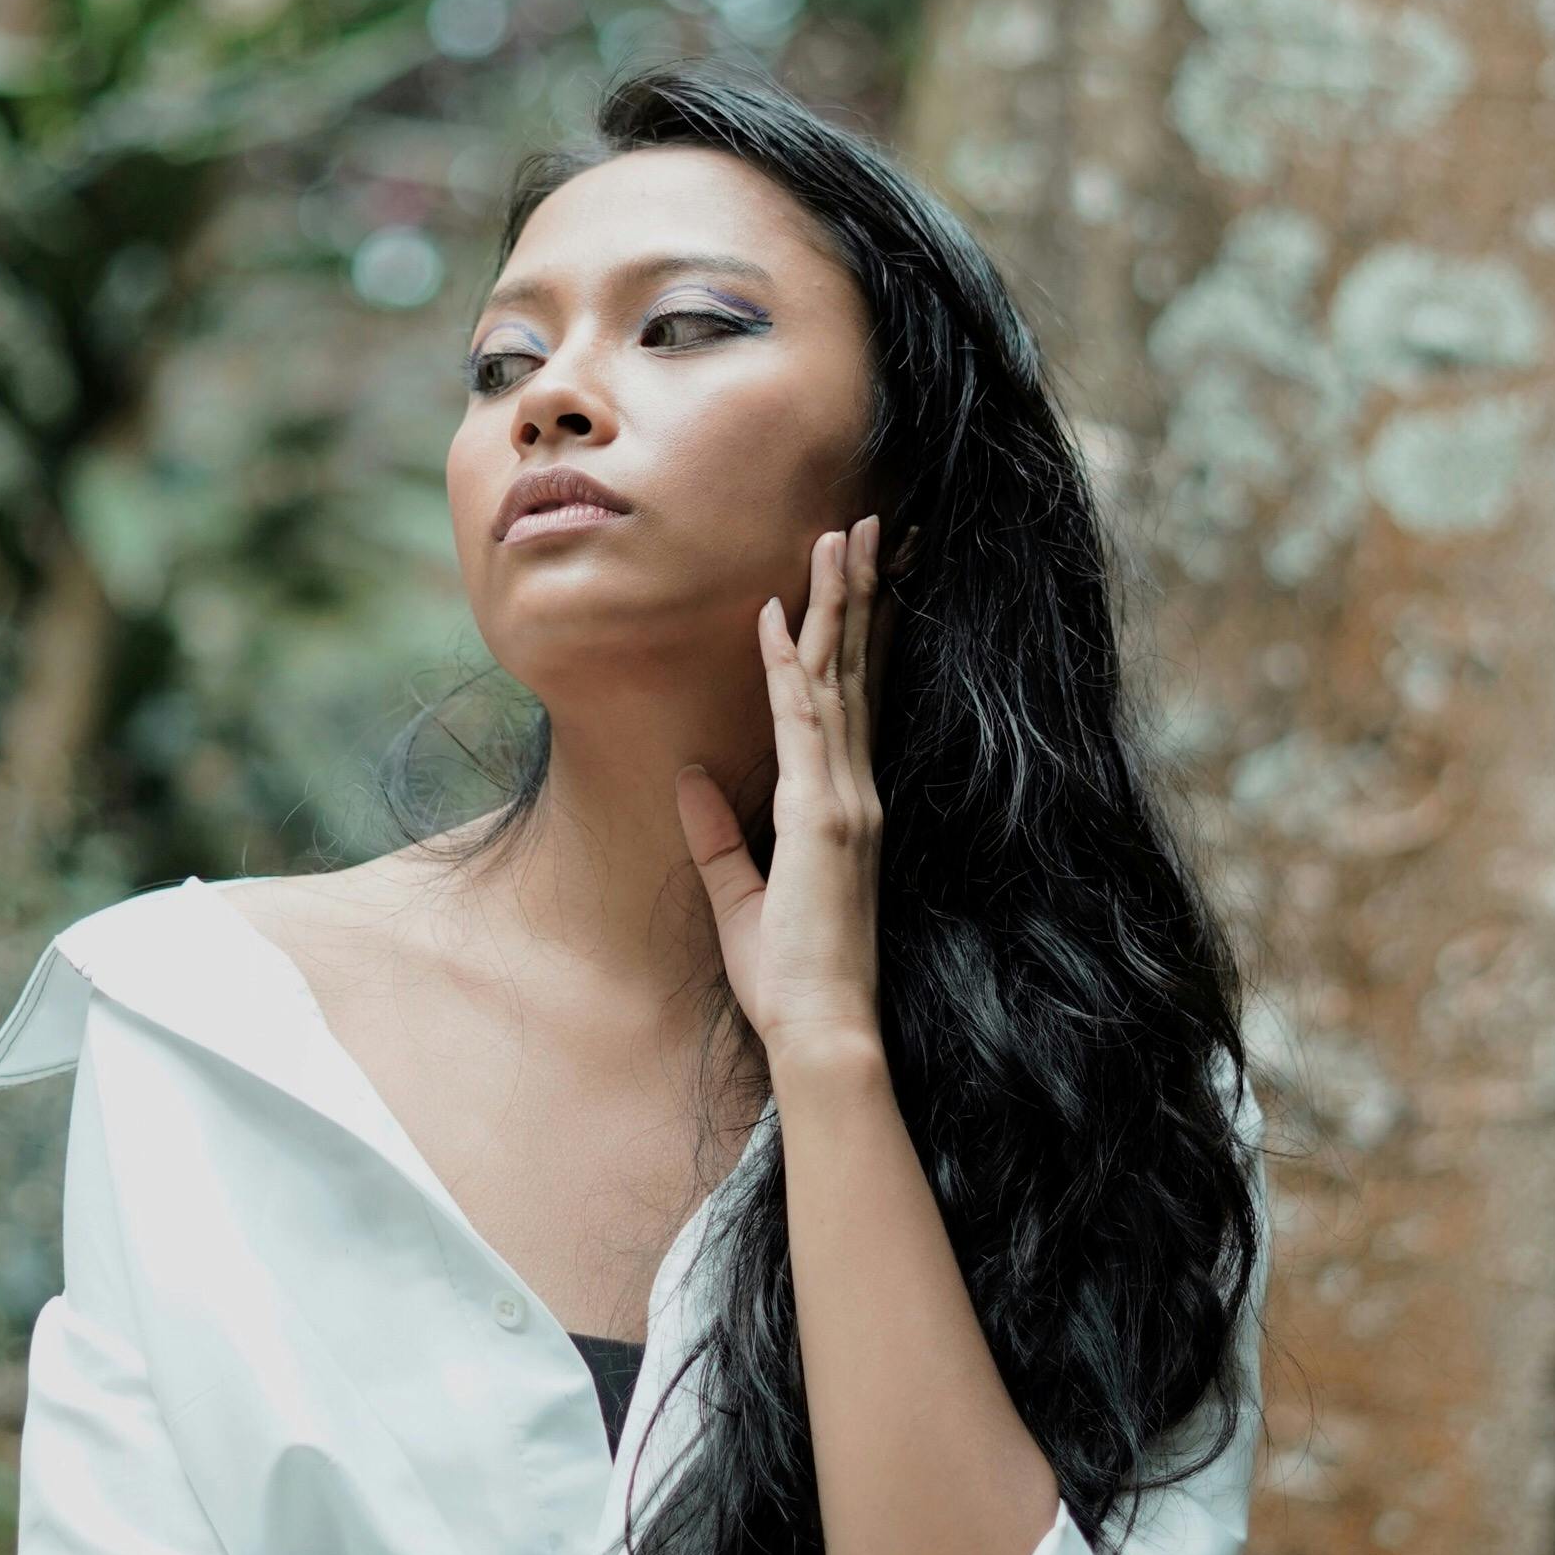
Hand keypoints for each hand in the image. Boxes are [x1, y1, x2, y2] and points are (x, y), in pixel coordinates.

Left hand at [677, 515, 884, 1064]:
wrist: (823, 1032)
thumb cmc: (790, 980)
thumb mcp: (740, 897)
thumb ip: (718, 837)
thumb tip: (689, 778)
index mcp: (844, 808)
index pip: (850, 700)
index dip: (854, 632)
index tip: (856, 572)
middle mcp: (854, 792)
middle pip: (855, 670)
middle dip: (859, 592)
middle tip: (865, 522)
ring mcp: (844, 800)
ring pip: (837, 678)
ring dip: (834, 603)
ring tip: (837, 537)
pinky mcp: (821, 818)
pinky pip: (801, 723)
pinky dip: (784, 666)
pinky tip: (775, 616)